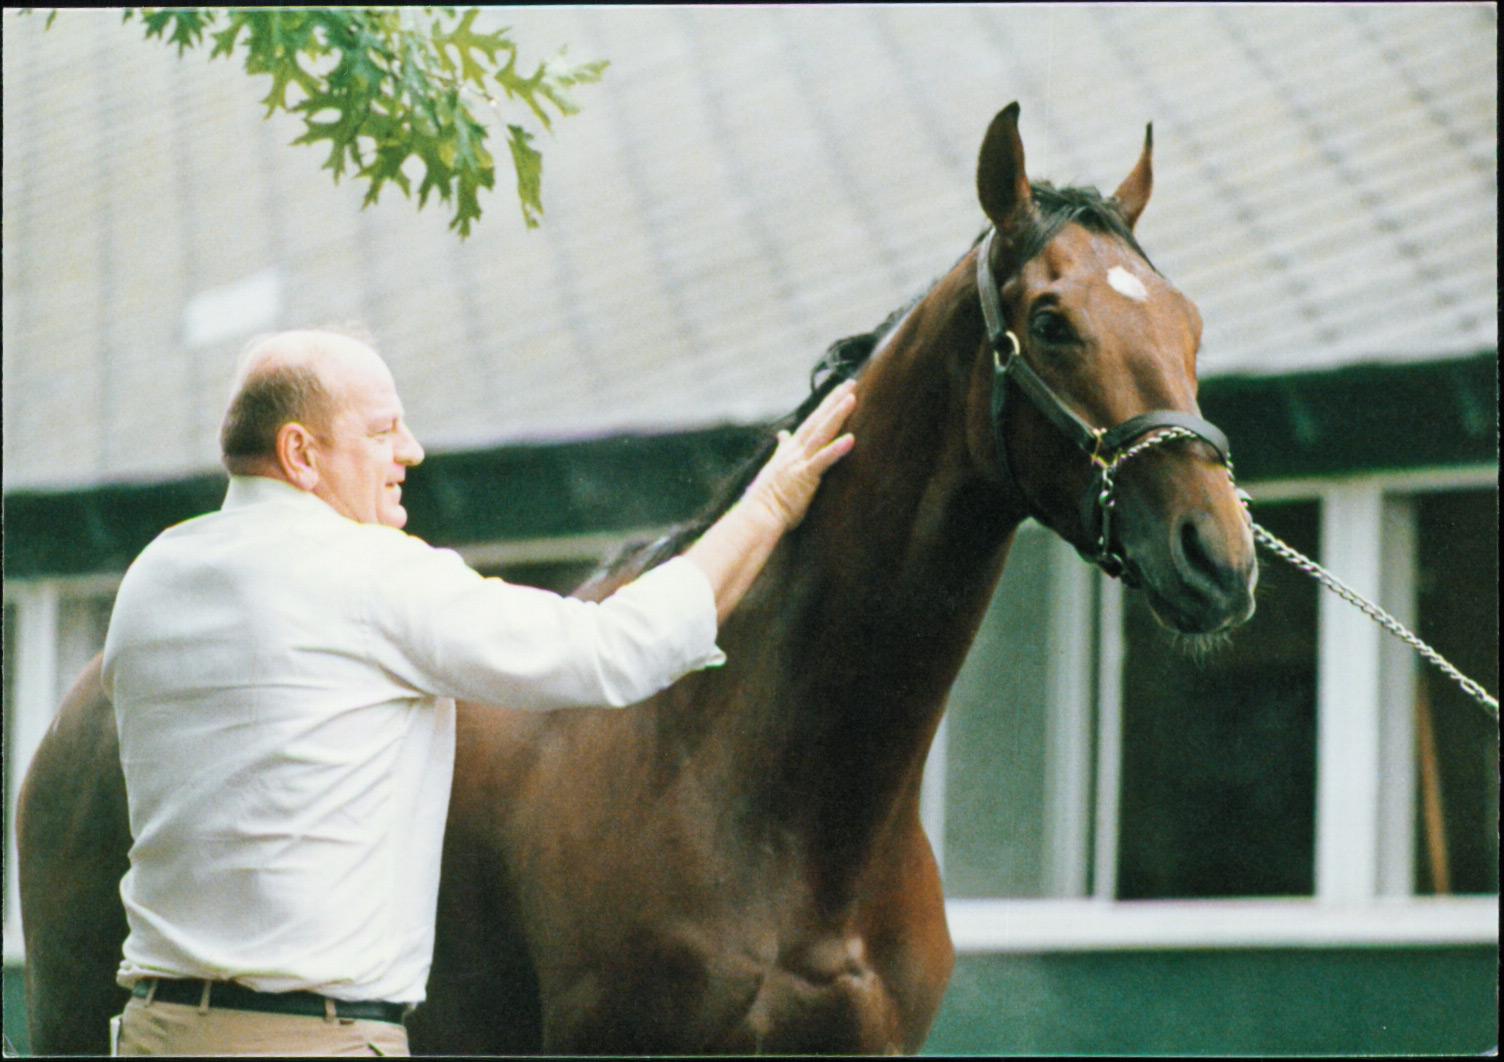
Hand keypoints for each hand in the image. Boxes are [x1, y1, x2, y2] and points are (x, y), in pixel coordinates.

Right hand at [743, 380, 856, 530]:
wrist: (758, 515)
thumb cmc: (768, 498)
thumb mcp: (776, 468)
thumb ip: (782, 450)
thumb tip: (783, 435)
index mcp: (790, 448)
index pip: (812, 421)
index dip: (827, 404)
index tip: (841, 389)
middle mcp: (795, 450)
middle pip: (818, 419)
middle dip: (835, 400)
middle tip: (852, 382)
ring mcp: (799, 461)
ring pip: (821, 433)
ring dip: (837, 414)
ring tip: (852, 398)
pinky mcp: (804, 476)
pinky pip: (823, 459)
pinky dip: (837, 448)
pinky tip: (852, 438)